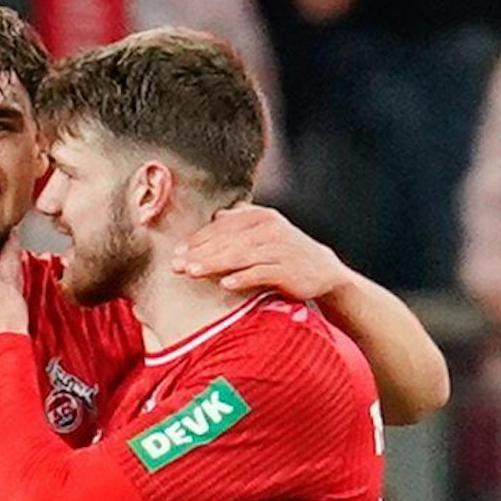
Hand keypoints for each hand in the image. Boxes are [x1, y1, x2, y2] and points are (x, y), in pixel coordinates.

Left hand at [172, 204, 354, 300]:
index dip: (198, 239)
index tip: (177, 252)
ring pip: (240, 255)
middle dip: (199, 253)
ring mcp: (280, 249)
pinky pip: (261, 273)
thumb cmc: (286, 252)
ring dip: (214, 264)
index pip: (223, 226)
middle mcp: (270, 229)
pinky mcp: (288, 270)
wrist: (323, 271)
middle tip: (176, 265)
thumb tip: (216, 216)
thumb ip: (242, 222)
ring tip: (192, 272)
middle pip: (227, 240)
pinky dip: (243, 278)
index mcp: (261, 216)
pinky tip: (225, 284)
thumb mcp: (265, 231)